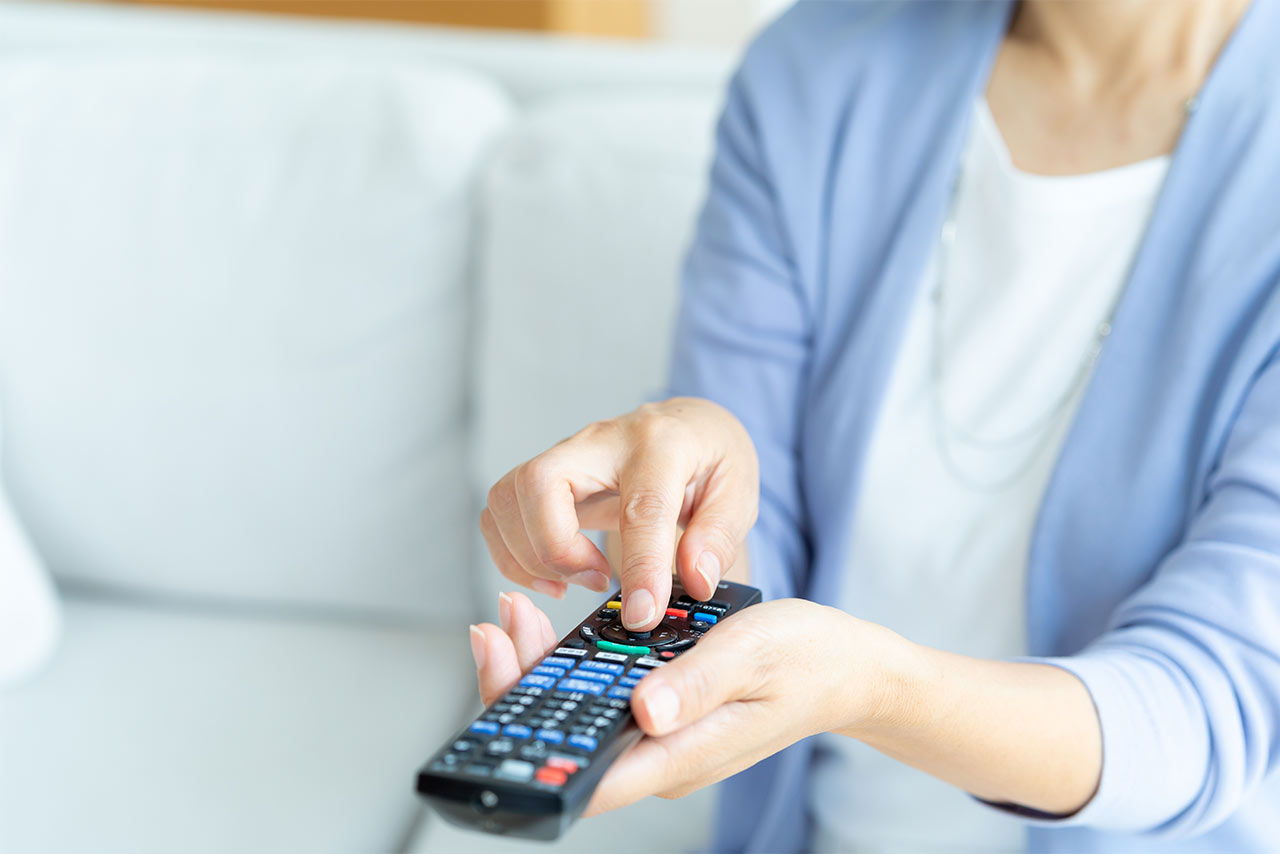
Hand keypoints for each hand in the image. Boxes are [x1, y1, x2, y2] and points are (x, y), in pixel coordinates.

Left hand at [469, 592, 902, 813]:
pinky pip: (604, 701)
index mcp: (680, 754)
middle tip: (495, 627)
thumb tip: (643, 711)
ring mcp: (661, 739)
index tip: (499, 680)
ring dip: (542, 672)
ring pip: (581, 720)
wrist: (846, 668)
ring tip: (512, 617)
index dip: (531, 746)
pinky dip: (576, 666)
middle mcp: (661, 757)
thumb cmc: (806, 659)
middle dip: (520, 690)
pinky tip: (557, 630)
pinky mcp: (663, 716)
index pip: (587, 774)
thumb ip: (697, 685)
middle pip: (569, 746)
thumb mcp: (752, 655)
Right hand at [480, 397, 758, 629]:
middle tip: (596, 581)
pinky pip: (499, 509)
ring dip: (529, 554)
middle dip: (556, 548)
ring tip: (577, 581)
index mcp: (662, 444)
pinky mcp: (544, 475)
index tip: (642, 613)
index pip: (641, 506)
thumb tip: (694, 580)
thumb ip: (719, 536)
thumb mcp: (740, 490)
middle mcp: (602, 440)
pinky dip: (511, 553)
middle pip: (541, 482)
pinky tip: (554, 576)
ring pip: (508, 495)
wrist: (687, 427)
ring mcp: (566, 454)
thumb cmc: (712, 460)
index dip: (641, 565)